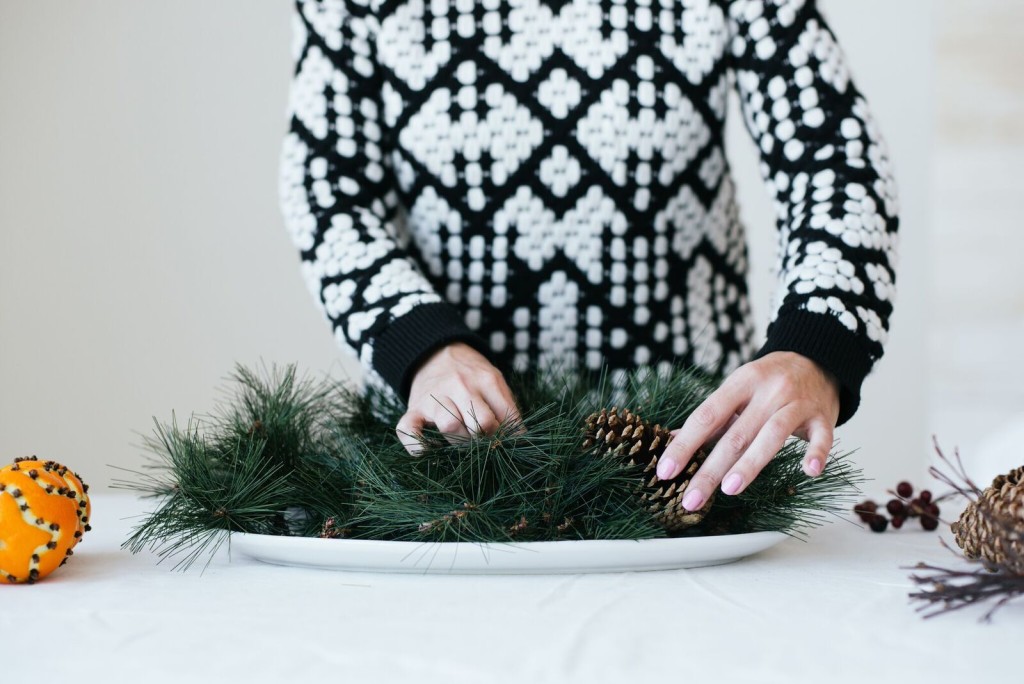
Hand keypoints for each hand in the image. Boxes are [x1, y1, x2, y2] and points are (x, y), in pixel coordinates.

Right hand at [396, 342, 520, 453]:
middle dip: (487, 439)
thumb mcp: (494, 380)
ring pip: (451, 427)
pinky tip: (428, 450)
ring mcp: (435, 397)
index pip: (506, 416)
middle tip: (484, 440)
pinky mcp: (414, 408)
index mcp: (485, 380)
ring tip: (462, 439)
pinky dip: (417, 445)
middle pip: (481, 423)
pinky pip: (409, 430)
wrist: (435, 353)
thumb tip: (521, 439)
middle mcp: (460, 386)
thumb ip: (507, 407)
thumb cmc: (470, 374)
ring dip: (460, 441)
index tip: (508, 442)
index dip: (511, 435)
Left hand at [656, 351, 840, 510]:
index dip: (685, 444)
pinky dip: (816, 453)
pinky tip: (809, 472)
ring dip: (750, 464)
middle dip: (710, 470)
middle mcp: (768, 391)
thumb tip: (674, 442)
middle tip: (690, 499)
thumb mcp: (738, 389)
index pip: (707, 416)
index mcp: (741, 382)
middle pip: (736, 434)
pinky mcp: (823, 416)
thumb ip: (712, 417)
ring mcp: (797, 403)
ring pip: (772, 435)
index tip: (666, 471)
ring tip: (729, 489)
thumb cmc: (769, 381)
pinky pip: (822, 436)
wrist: (817, 358)